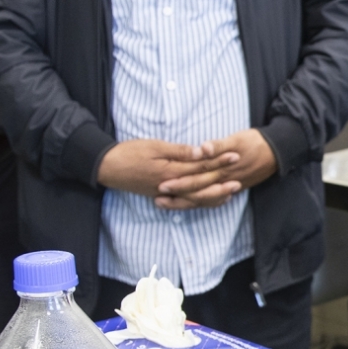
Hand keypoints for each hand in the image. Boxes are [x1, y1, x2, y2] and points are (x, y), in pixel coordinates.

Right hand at [97, 139, 235, 198]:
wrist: (106, 167)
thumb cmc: (129, 153)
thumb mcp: (154, 146)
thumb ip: (179, 151)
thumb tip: (201, 152)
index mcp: (171, 171)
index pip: (200, 167)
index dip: (219, 161)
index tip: (235, 155)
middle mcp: (171, 186)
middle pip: (201, 184)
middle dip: (222, 179)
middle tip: (241, 176)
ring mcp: (167, 193)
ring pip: (195, 198)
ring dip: (214, 195)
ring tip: (232, 191)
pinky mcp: (163, 196)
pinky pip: (186, 202)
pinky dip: (200, 201)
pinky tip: (211, 199)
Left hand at [155, 129, 278, 209]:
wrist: (279, 151)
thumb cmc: (256, 142)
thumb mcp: (238, 138)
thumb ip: (220, 144)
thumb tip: (203, 148)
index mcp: (223, 168)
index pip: (197, 179)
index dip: (179, 183)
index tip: (162, 184)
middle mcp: (225, 180)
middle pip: (197, 192)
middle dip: (177, 195)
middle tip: (157, 198)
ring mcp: (230, 185)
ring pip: (204, 198)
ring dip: (185, 202)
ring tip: (166, 203)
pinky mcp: (234, 186)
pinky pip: (214, 199)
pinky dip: (201, 203)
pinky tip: (191, 204)